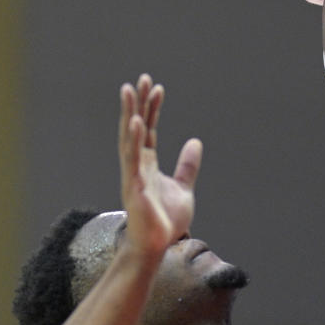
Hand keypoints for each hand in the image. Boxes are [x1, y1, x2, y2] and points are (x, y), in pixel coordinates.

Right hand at [118, 75, 201, 261]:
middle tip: (140, 79)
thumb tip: (195, 142)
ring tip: (130, 90)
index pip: (148, 130)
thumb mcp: (183, 187)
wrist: (157, 246)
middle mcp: (137, 165)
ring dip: (130, 113)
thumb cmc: (166, 220)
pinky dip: (134, 139)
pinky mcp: (134, 186)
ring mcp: (133, 174)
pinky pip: (132, 159)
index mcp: (147, 164)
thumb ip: (187, 165)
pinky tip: (136, 121)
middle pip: (135, 127)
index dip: (152, 108)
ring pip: (129, 137)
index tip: (157, 87)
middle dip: (137, 103)